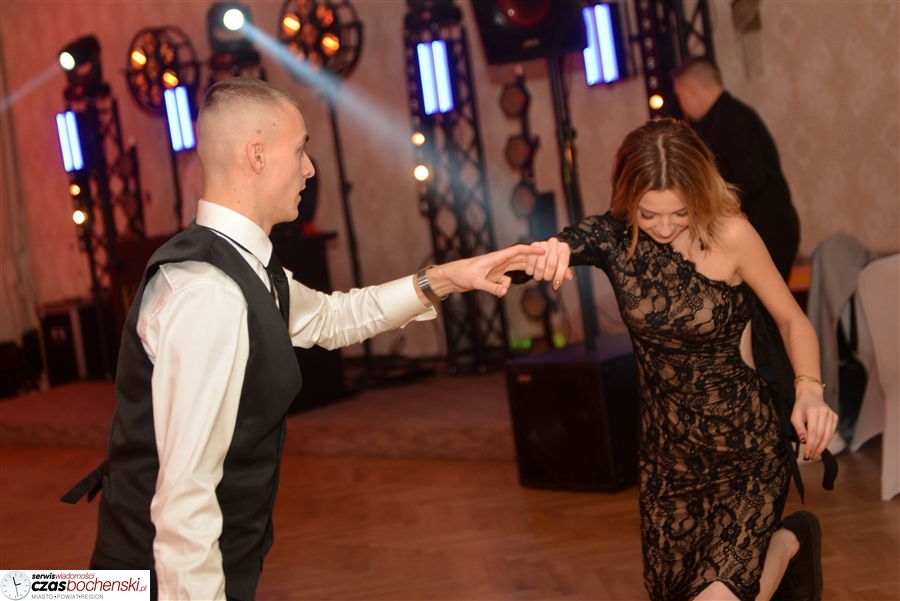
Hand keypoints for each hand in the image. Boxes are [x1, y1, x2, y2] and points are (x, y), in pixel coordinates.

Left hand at [427, 244, 546, 297]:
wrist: (451, 277)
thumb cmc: (461, 274)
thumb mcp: (475, 282)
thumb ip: (490, 287)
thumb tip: (503, 293)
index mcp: (496, 258)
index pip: (517, 250)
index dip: (531, 249)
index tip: (544, 250)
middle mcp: (499, 262)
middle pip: (521, 259)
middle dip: (534, 261)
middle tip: (548, 264)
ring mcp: (497, 269)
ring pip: (516, 269)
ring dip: (524, 274)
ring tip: (534, 277)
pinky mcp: (494, 277)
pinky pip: (506, 282)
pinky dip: (506, 287)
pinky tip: (498, 291)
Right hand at [524, 238, 574, 289]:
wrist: (544, 249)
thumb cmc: (555, 259)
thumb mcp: (561, 265)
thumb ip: (565, 271)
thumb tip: (568, 276)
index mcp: (564, 248)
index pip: (563, 262)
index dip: (559, 276)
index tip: (556, 285)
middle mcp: (554, 243)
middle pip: (551, 264)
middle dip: (548, 276)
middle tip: (546, 279)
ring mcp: (543, 243)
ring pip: (540, 266)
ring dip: (538, 275)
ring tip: (539, 276)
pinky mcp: (533, 244)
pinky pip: (530, 262)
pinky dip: (530, 271)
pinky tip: (532, 272)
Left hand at [791, 383, 837, 459]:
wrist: (811, 395)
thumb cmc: (801, 406)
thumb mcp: (794, 416)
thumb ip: (798, 428)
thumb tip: (804, 441)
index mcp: (814, 411)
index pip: (813, 432)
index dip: (811, 444)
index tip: (806, 454)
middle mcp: (825, 413)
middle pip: (822, 435)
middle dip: (816, 448)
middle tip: (810, 457)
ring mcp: (832, 415)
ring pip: (828, 436)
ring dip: (822, 447)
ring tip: (815, 455)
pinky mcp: (835, 417)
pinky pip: (831, 433)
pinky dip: (826, 441)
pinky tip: (820, 447)